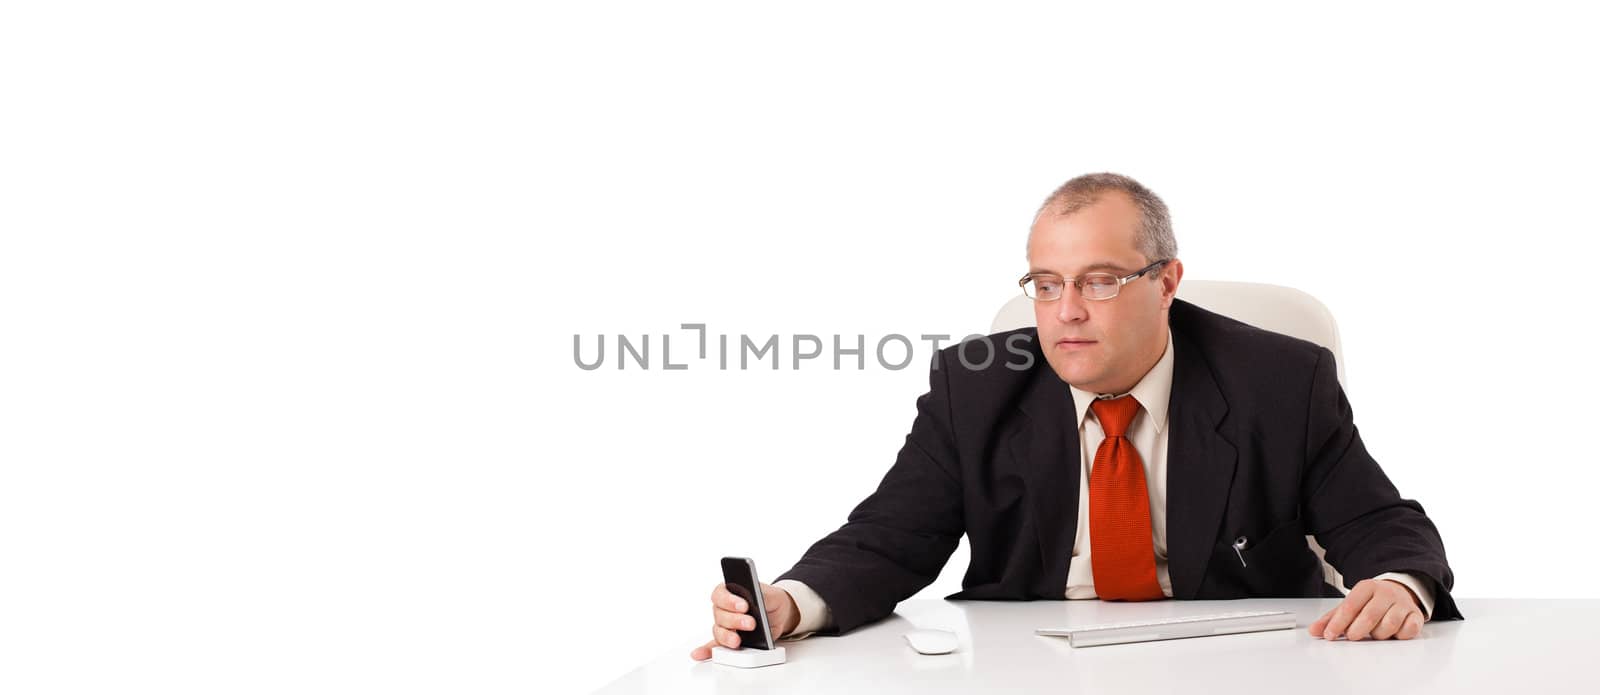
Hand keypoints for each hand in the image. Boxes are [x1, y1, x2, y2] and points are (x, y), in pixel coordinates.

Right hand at [689, 582, 799, 660]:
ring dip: (726, 636)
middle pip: (720, 615)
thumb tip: (756, 601)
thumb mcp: (770, 594)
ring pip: (718, 631)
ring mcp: (724, 626)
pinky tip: (699, 654)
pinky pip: (714, 646)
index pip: (720, 594)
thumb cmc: (770, 600)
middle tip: (751, 624)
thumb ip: (762, 596)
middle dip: (735, 621)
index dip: (729, 601)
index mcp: (730, 592)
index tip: (743, 606)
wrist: (779, 614)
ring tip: (738, 641)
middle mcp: (723, 609)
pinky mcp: (729, 640)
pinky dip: (706, 651)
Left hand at [1310, 578, 1424, 640]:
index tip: (1329, 635)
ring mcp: (1403, 604)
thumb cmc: (1371, 602)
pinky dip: (1399, 635)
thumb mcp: (1350, 605)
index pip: (1349, 606)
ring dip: (1378, 634)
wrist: (1399, 591)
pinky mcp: (1416, 615)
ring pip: (1389, 624)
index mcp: (1366, 587)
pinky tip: (1393, 633)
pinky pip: (1409, 630)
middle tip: (1352, 637)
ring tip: (1374, 632)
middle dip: (1357, 630)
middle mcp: (1386, 593)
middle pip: (1369, 615)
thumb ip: (1331, 618)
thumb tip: (1314, 631)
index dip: (1338, 623)